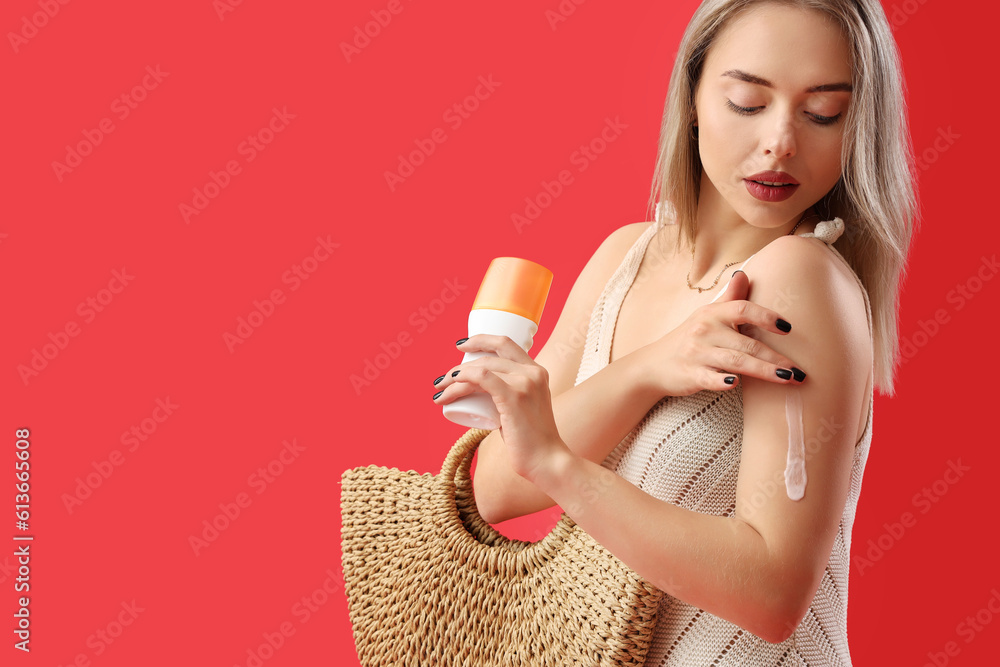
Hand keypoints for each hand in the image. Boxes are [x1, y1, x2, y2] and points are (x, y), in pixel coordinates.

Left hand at [431, 334, 572, 481]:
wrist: (546, 460)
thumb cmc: (531, 441)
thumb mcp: (524, 409)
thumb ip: (511, 398)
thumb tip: (484, 397)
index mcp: (537, 371)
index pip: (505, 342)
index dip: (480, 339)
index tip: (461, 347)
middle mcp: (533, 372)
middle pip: (488, 356)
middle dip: (460, 365)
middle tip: (443, 381)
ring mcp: (525, 382)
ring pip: (481, 368)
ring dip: (454, 377)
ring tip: (440, 392)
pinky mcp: (514, 396)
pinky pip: (481, 377)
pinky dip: (461, 380)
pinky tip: (450, 387)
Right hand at [632, 270, 806, 395]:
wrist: (652, 365)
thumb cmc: (687, 340)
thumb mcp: (706, 316)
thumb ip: (729, 298)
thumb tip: (744, 273)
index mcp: (712, 314)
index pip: (742, 309)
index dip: (766, 317)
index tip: (788, 328)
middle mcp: (704, 330)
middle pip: (747, 344)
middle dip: (777, 358)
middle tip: (800, 371)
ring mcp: (696, 353)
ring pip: (736, 362)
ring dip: (765, 372)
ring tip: (788, 379)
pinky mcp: (690, 375)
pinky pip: (711, 378)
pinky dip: (724, 381)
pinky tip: (737, 384)